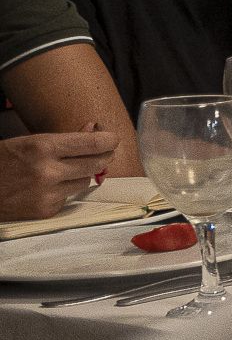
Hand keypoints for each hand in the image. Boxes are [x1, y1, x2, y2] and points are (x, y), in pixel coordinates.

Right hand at [0, 128, 118, 219]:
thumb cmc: (1, 161)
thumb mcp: (28, 141)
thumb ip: (63, 139)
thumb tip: (92, 129)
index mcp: (42, 147)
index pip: (92, 143)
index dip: (108, 140)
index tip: (113, 138)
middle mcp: (48, 171)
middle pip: (96, 163)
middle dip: (104, 156)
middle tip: (104, 152)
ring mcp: (48, 193)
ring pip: (85, 181)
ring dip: (82, 174)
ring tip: (66, 168)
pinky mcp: (47, 210)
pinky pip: (69, 197)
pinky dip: (65, 190)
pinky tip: (49, 185)